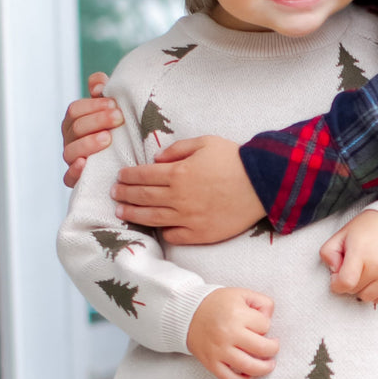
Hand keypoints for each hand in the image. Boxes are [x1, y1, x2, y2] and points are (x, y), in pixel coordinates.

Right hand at [62, 72, 122, 188]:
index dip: (93, 106)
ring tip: (108, 139)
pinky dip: (74, 171)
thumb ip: (102, 89)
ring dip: (88, 143)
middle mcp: (70, 139)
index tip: (114, 104)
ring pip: (70, 151)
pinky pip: (68, 178)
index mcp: (75, 121)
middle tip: (119, 118)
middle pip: (75, 128)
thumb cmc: (117, 128)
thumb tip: (98, 85)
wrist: (127, 160)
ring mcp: (72, 159)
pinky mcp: (76, 180)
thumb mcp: (111, 107)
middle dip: (97, 121)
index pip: (75, 110)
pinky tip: (85, 164)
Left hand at [114, 136, 265, 244]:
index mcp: (177, 173)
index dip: (127, 176)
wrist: (262, 183)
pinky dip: (163, 232)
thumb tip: (156, 158)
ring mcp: (188, 217)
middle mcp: (178, 197)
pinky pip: (174, 236)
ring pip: (152, 218)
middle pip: (142, 197)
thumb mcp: (205, 142)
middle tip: (114, 194)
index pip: (142, 176)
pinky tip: (157, 228)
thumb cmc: (235, 159)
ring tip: (121, 212)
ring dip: (133, 215)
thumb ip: (177, 149)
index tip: (119, 177)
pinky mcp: (201, 233)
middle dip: (124, 195)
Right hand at [186, 289, 277, 378]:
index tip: (259, 325)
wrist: (188, 313)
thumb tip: (270, 320)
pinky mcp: (211, 363)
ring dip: (265, 368)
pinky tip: (248, 375)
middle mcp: (228, 334)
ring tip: (268, 364)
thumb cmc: (218, 304)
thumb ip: (262, 303)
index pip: (265, 326)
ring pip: (250, 367)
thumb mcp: (242, 294)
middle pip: (263, 348)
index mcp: (237, 314)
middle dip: (273, 348)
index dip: (266, 325)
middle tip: (272, 346)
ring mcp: (219, 351)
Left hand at [320, 209, 377, 304]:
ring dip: (362, 288)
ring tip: (365, 272)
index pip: (345, 283)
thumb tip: (334, 271)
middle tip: (354, 266)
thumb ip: (328, 253)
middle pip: (354, 291)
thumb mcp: (341, 235)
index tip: (337, 275)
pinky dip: (376, 293)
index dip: (336, 283)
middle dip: (349, 282)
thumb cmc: (366, 229)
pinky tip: (375, 279)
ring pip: (368, 297)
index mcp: (361, 253)